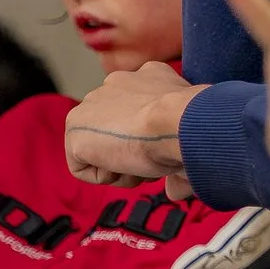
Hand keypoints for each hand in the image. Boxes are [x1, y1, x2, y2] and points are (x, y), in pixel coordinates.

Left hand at [66, 61, 197, 186]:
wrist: (178, 121)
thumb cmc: (194, 126)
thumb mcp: (189, 135)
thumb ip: (176, 154)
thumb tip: (176, 191)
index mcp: (150, 76)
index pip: (140, 110)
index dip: (151, 139)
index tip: (166, 151)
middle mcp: (118, 83)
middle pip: (117, 129)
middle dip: (131, 150)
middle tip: (154, 160)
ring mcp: (92, 103)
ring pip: (100, 146)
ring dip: (119, 163)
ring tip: (141, 165)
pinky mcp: (76, 128)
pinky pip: (83, 166)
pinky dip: (104, 177)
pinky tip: (125, 167)